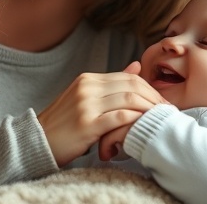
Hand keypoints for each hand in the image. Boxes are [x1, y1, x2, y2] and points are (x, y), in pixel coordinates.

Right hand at [38, 62, 165, 166]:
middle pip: (132, 86)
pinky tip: (144, 127)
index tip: (162, 101)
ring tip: (160, 120)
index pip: (128, 77)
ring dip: (149, 110)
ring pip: (129, 100)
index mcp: (87, 79)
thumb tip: (136, 66)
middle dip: (154, 98)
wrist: (39, 141)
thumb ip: (111, 84)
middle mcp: (87, 87)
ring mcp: (86, 105)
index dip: (149, 88)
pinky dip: (136, 120)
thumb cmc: (64, 124)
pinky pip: (120, 118)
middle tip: (167, 110)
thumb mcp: (85, 98)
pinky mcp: (87, 124)